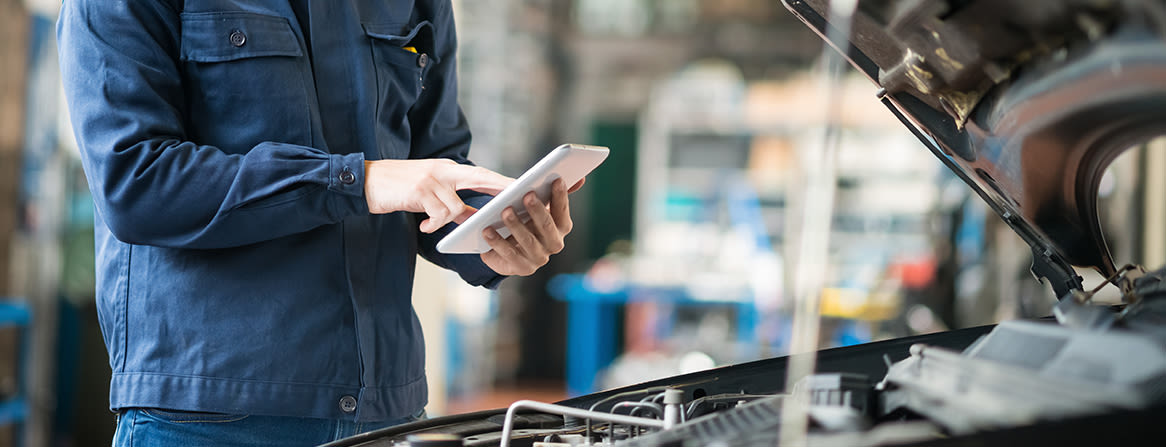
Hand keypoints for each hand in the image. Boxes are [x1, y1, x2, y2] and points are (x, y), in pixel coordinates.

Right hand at [365, 159, 513, 232]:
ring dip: (447, 220)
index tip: (521, 187)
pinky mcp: (418, 191)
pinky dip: (432, 224)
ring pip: (456, 207)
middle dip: (499, 189)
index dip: (500, 181)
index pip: (480, 174)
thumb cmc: (398, 188)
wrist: (365, 181)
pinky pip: (437, 215)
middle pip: (479, 178)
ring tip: (429, 224)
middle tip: (515, 200)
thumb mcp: (428, 192)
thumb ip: (451, 201)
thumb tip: (471, 217)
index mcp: (447, 169)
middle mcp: (442, 171)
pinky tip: (422, 227)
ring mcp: (431, 180)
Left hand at [480, 178, 583, 275]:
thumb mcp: (528, 199)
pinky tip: (487, 230)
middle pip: (548, 227)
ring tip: (505, 211)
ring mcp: (538, 258)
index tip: (556, 180)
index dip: (560, 196)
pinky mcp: (521, 268)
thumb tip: (579, 179)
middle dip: (538, 210)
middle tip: (528, 195)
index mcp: (559, 226)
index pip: (562, 211)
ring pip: (528, 241)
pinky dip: (498, 242)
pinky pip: (509, 255)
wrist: (495, 242)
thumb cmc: (516, 215)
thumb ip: (547, 189)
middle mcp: (553, 243)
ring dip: (517, 226)